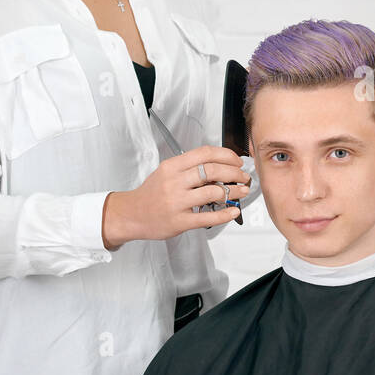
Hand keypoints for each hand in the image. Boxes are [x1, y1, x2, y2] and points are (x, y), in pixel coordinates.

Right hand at [103, 146, 251, 247]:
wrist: (131, 214)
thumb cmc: (151, 194)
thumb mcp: (166, 172)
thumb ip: (189, 168)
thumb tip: (220, 166)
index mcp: (172, 166)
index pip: (205, 153)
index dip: (227, 155)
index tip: (237, 161)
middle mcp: (175, 182)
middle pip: (213, 171)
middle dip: (235, 173)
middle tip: (244, 176)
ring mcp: (177, 202)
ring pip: (214, 192)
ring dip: (234, 192)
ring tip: (242, 192)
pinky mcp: (180, 221)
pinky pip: (208, 217)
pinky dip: (225, 214)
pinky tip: (233, 211)